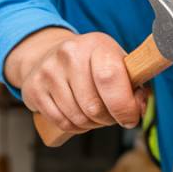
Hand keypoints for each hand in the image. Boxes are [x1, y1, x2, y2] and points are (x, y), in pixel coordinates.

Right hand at [5, 28, 146, 139]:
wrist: (48, 53)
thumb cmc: (91, 63)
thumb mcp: (116, 63)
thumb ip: (135, 86)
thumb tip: (138, 110)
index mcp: (97, 44)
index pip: (110, 78)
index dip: (124, 106)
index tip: (130, 118)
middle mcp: (70, 54)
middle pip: (94, 106)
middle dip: (108, 119)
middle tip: (111, 116)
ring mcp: (49, 71)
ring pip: (78, 117)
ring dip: (91, 124)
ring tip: (94, 115)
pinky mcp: (34, 88)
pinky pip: (61, 122)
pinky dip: (74, 127)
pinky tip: (78, 117)